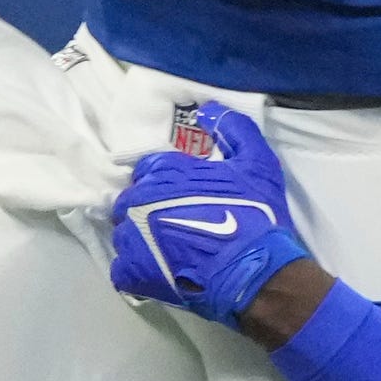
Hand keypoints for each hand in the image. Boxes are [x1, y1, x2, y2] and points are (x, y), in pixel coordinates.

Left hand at [109, 101, 313, 323]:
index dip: (166, 181)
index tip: (183, 195)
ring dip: (142, 239)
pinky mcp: (132, 272)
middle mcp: (141, 200)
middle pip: (131, 200)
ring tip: (170, 251)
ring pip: (125, 233)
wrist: (256, 271)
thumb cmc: (257, 215)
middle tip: (176, 223)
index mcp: (165, 172)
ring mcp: (133, 237)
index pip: (148, 168)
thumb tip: (208, 109)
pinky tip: (160, 271)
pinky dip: (137, 270)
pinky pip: (122, 269)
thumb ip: (234, 129)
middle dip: (148, 209)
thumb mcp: (258, 162)